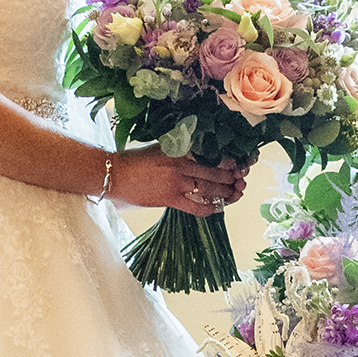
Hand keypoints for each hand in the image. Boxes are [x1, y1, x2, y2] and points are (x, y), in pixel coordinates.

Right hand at [111, 149, 249, 214]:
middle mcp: (182, 164)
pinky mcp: (170, 199)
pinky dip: (210, 208)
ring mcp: (177, 183)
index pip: (213, 154)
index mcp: (181, 149)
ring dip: (227, 192)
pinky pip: (197, 206)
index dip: (230, 161)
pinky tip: (217, 207)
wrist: (115, 174)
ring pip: (211, 189)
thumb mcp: (162, 148)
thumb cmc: (136, 160)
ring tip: (235, 193)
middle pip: (217, 172)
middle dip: (233, 177)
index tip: (240, 163)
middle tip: (242, 180)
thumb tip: (202, 156)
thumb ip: (181, 151)